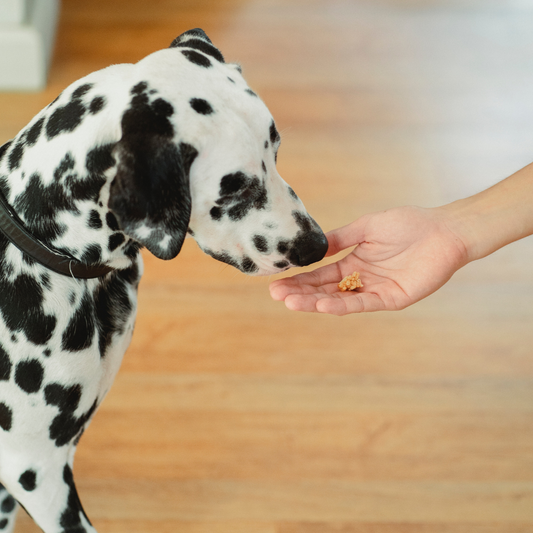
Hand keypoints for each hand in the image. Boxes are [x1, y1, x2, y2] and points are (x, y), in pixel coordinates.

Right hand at [269, 206, 468, 314]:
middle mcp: (360, 279)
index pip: (320, 275)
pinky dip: (342, 304)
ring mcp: (374, 290)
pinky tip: (322, 304)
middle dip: (300, 293)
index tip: (277, 283)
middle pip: (324, 290)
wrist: (443, 231)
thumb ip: (341, 238)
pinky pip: (362, 303)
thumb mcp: (367, 227)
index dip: (299, 280)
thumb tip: (314, 248)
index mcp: (353, 262)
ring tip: (292, 303)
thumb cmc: (408, 224)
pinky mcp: (391, 299)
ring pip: (339, 299)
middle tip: (276, 295)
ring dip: (315, 302)